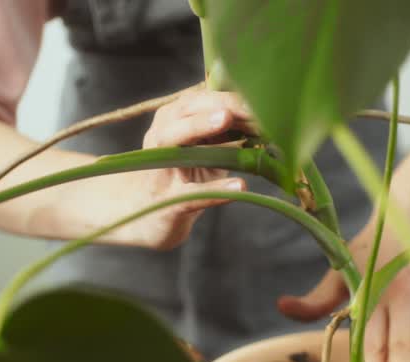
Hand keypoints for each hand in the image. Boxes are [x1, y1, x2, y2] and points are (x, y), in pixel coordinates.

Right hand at [85, 90, 255, 249]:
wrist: (146, 216)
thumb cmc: (182, 176)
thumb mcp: (201, 148)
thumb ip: (224, 131)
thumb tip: (264, 116)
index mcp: (171, 120)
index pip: (200, 99)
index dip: (231, 98)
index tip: (263, 100)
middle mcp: (161, 137)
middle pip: (186, 110)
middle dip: (219, 103)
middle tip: (249, 105)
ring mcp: (159, 168)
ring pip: (173, 139)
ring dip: (199, 125)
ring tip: (227, 119)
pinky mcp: (167, 202)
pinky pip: (191, 193)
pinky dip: (216, 190)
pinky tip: (239, 187)